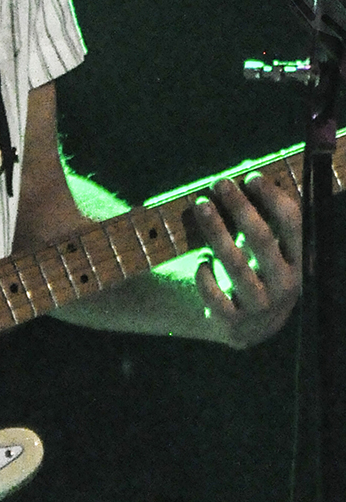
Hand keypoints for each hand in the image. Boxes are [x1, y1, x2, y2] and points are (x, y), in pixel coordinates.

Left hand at [187, 172, 302, 348]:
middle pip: (262, 239)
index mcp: (300, 261)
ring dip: (216, 231)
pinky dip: (205, 276)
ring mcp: (261, 305)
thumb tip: (250, 175)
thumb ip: (267, 222)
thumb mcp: (269, 251)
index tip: (250, 177)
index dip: (273, 198)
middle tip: (219, 182)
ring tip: (200, 206)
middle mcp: (286, 284)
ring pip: (235, 264)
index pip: (293, 224)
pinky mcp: (234, 321)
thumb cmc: (255, 273)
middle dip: (240, 207)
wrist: (245, 326)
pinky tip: (201, 262)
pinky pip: (216, 295)